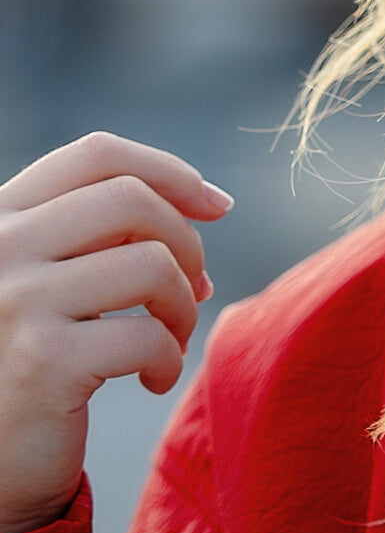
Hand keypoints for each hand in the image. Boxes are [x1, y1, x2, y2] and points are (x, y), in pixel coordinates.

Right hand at [0, 132, 231, 532]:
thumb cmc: (37, 359)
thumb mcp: (57, 277)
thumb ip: (107, 233)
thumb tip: (209, 204)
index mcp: (1, 216)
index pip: (97, 154)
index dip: (170, 171)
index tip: (216, 206)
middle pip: (132, 199)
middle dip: (186, 241)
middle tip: (195, 286)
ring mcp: (15, 301)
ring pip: (151, 264)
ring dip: (183, 304)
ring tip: (172, 336)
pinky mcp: (42, 362)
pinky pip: (148, 336)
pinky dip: (170, 359)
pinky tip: (153, 378)